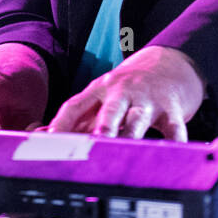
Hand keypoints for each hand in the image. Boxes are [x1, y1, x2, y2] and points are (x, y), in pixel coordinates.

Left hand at [45, 46, 204, 140]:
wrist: (171, 62)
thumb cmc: (130, 88)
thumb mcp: (103, 94)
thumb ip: (78, 117)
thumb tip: (43, 135)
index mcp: (100, 89)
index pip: (75, 105)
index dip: (61, 123)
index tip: (49, 142)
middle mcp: (123, 92)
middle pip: (110, 110)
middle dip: (101, 128)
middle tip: (92, 147)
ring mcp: (148, 100)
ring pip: (138, 119)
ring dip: (131, 135)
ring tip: (126, 154)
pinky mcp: (172, 109)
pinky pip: (173, 128)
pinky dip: (174, 142)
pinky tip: (172, 155)